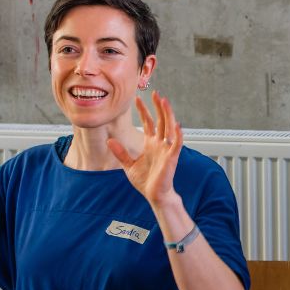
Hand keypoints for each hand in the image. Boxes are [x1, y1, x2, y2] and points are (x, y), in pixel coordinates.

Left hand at [107, 91, 181, 206]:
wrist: (154, 195)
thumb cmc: (145, 182)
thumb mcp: (128, 165)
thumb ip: (121, 152)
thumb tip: (110, 140)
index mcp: (151, 144)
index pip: (148, 123)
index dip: (143, 111)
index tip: (137, 99)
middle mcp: (160, 144)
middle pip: (161, 121)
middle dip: (158, 107)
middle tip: (155, 93)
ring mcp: (167, 149)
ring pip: (169, 127)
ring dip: (168, 114)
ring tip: (165, 101)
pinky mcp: (172, 157)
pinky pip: (177, 144)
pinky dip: (178, 134)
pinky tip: (177, 125)